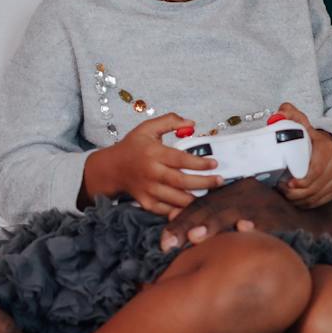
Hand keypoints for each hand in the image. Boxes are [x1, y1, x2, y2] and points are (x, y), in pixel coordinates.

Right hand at [81, 113, 219, 216]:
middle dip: (204, 183)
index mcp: (153, 153)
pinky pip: (167, 210)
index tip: (215, 164)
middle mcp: (151, 173)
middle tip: (219, 181)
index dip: (199, 163)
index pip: (181, 159)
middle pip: (181, 181)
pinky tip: (194, 208)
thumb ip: (169, 121)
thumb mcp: (148, 128)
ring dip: (196, 199)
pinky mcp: (147, 203)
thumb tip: (192, 123)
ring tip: (211, 196)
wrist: (112, 169)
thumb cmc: (133, 147)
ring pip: (176, 199)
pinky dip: (181, 211)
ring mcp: (148, 190)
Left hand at [159, 177, 299, 252]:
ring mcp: (263, 203)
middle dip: (189, 226)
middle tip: (170, 243)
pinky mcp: (281, 215)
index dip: (180, 221)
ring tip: (196, 237)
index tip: (163, 240)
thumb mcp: (238, 215)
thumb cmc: (267, 221)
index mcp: (233, 191)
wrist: (308, 224)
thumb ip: (211, 219)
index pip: (201, 205)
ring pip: (234, 213)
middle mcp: (246, 193)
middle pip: (212, 208)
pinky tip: (244, 230)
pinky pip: (265, 222)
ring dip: (214, 225)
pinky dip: (255, 226)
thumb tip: (174, 220)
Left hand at [275, 101, 331, 208]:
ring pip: (316, 196)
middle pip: (314, 186)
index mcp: (326, 149)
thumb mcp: (304, 123)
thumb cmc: (315, 138)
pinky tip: (295, 200)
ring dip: (299, 199)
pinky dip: (306, 203)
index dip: (301, 180)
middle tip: (280, 190)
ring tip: (284, 195)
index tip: (288, 184)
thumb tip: (279, 113)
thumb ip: (291, 115)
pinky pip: (320, 201)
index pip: (315, 170)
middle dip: (295, 192)